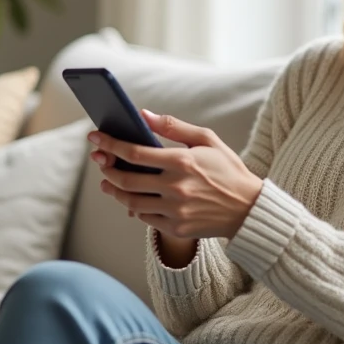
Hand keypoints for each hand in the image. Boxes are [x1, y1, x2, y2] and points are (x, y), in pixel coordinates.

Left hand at [88, 110, 263, 239]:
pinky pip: (145, 217)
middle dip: (106, 167)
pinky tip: (131, 198)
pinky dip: (134, 207)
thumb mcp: (206, 139)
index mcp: (181, 161)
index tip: (95, 137)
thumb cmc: (227, 169)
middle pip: (125, 178)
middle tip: (99, 161)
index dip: (110, 144)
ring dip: (114, 190)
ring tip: (108, 182)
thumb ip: (173, 126)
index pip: (134, 152)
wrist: (249, 209)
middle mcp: (175, 187)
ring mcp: (175, 210)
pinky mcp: (176, 227)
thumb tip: (142, 115)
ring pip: (130, 201)